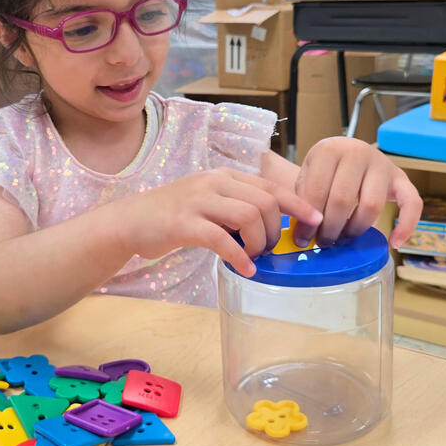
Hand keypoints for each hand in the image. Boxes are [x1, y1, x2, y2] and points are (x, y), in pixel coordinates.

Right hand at [120, 168, 321, 276]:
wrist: (130, 221)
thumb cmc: (173, 216)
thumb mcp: (209, 202)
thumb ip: (236, 208)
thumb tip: (271, 227)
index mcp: (224, 177)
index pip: (269, 186)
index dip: (297, 203)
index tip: (315, 219)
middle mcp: (214, 183)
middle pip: (264, 202)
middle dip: (275, 230)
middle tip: (267, 250)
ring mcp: (198, 201)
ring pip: (248, 216)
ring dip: (259, 242)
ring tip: (253, 257)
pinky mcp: (184, 223)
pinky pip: (222, 239)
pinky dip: (239, 256)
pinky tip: (245, 269)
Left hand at [293, 137, 421, 249]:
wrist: (345, 154)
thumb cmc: (323, 171)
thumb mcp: (306, 177)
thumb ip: (303, 201)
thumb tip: (302, 237)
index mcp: (329, 150)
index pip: (317, 191)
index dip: (308, 220)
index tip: (303, 239)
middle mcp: (358, 152)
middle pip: (343, 200)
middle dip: (330, 228)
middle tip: (323, 243)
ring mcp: (382, 164)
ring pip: (372, 205)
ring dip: (355, 229)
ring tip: (343, 240)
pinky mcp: (401, 178)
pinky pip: (412, 203)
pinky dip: (406, 225)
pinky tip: (395, 243)